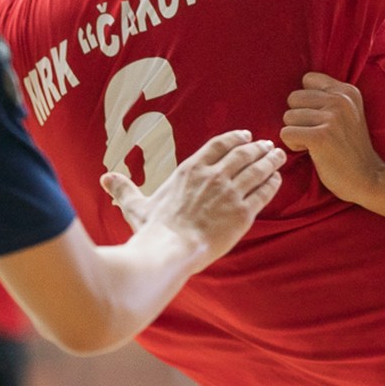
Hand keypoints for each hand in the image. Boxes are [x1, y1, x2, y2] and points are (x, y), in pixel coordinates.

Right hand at [101, 130, 284, 268]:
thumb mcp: (136, 206)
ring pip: (257, 169)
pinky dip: (272, 183)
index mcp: (190, 170)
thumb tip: (105, 178)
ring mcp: (230, 193)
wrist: (171, 250)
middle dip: (258, 147)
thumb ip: (124, 189)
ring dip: (270, 160)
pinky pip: (263, 192)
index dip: (235, 138)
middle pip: (243, 154)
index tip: (246, 135)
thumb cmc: (153, 230)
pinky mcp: (243, 213)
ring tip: (279, 155)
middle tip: (268, 144)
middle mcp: (214, 176)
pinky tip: (277, 178)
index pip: (219, 145)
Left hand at [279, 73, 384, 205]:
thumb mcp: (347, 113)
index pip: (308, 79)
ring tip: (316, 144)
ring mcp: (331, 118)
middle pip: (294, 98)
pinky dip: (293, 145)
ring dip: (297, 133)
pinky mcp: (320, 137)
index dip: (307, 101)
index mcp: (347, 91)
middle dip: (299, 117)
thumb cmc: (350, 148)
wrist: (367, 178)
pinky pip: (286, 133)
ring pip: (288, 117)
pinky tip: (311, 151)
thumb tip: (294, 91)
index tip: (320, 118)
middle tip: (317, 133)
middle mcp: (340, 100)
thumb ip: (327, 97)